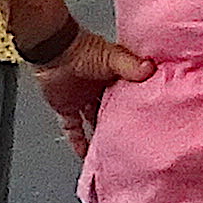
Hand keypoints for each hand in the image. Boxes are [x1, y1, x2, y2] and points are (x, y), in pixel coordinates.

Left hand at [31, 31, 149, 152]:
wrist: (52, 49)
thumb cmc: (80, 48)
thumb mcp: (112, 57)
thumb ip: (130, 66)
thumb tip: (150, 70)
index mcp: (112, 75)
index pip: (128, 93)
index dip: (136, 105)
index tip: (146, 119)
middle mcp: (97, 88)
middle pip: (111, 110)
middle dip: (119, 123)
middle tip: (131, 140)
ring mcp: (81, 99)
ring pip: (93, 121)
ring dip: (100, 134)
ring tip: (112, 150)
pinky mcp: (66, 107)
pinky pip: (73, 128)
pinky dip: (77, 141)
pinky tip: (85, 153)